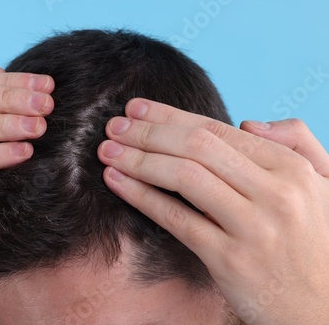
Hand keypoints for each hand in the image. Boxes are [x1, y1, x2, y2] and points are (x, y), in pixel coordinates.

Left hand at [97, 98, 328, 323]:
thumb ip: (297, 143)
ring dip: (138, 160)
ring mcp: (254, 228)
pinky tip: (117, 182)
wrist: (320, 308)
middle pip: (197, 147)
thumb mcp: (322, 185)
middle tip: (113, 126)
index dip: (169, 115)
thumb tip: (248, 121)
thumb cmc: (312, 243)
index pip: (218, 130)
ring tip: (106, 151)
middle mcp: (275, 193)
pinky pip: (178, 219)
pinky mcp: (231, 260)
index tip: (136, 107)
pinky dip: (142, 196)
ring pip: (184, 177)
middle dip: (147, 132)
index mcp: (291, 168)